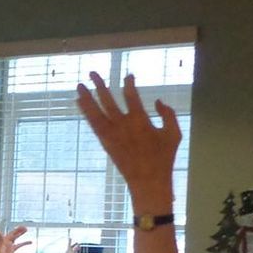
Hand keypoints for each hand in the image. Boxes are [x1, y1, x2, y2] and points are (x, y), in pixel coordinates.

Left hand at [0, 226, 30, 252]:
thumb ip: (0, 240)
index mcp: (4, 242)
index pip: (12, 234)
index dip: (17, 230)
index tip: (23, 227)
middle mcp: (7, 246)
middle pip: (15, 238)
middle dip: (20, 233)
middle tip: (27, 229)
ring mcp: (9, 252)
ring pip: (18, 246)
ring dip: (24, 244)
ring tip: (31, 241)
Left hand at [76, 72, 181, 208]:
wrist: (148, 180)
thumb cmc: (164, 157)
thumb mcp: (174, 134)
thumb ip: (168, 115)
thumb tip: (157, 101)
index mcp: (140, 121)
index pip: (131, 96)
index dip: (128, 84)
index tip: (128, 76)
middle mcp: (123, 125)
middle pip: (108, 101)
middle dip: (100, 85)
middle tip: (92, 72)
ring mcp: (111, 134)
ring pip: (96, 112)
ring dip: (87, 97)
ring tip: (79, 85)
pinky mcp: (105, 142)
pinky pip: (93, 124)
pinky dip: (86, 112)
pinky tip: (80, 102)